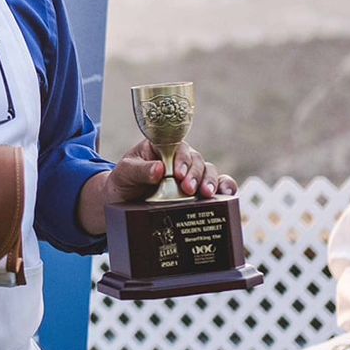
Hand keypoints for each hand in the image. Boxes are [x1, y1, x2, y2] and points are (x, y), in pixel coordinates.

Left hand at [109, 139, 237, 200]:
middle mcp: (181, 159)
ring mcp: (191, 175)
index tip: (178, 174)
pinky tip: (226, 195)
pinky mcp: (198, 191)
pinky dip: (225, 188)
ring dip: (210, 182)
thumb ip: (140, 170)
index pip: (178, 148)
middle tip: (189, 189)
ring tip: (206, 195)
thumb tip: (158, 169)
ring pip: (209, 172)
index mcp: (163, 147)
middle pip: (196, 160)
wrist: (122, 201)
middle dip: (195, 175)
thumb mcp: (125, 173)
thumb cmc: (123, 181)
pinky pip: (217, 186)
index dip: (182, 159)